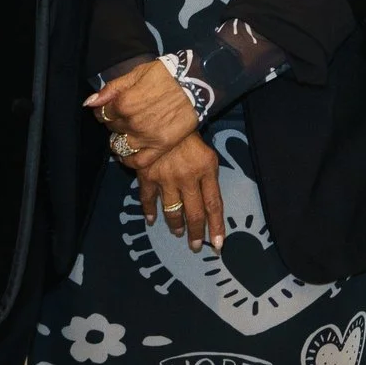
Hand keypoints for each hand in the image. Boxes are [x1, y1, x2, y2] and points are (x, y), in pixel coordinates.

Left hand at [88, 63, 198, 167]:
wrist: (197, 83)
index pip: (103, 113)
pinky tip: (127, 155)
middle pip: (112, 128)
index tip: (115, 108)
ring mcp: (147, 136)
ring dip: (120, 140)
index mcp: (123, 103)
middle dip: (116, 122)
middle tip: (126, 117)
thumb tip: (89, 103)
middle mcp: (132, 122)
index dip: (107, 110)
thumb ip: (112, 89)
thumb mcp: (137, 74)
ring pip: (121, 145)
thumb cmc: (167, 75)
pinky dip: (129, 161)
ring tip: (128, 134)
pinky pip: (138, 161)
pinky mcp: (161, 146)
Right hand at [136, 133, 223, 250]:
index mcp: (207, 170)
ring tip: (178, 233)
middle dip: (195, 233)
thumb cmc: (189, 136)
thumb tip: (209, 205)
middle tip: (195, 246)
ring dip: (175, 226)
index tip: (218, 245)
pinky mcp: (147, 176)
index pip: (214, 205)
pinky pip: (148, 200)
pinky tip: (151, 220)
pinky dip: (149, 212)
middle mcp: (187, 177)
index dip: (216, 227)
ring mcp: (166, 178)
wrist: (161, 118)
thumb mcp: (207, 154)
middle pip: (194, 213)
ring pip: (172, 211)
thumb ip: (209, 177)